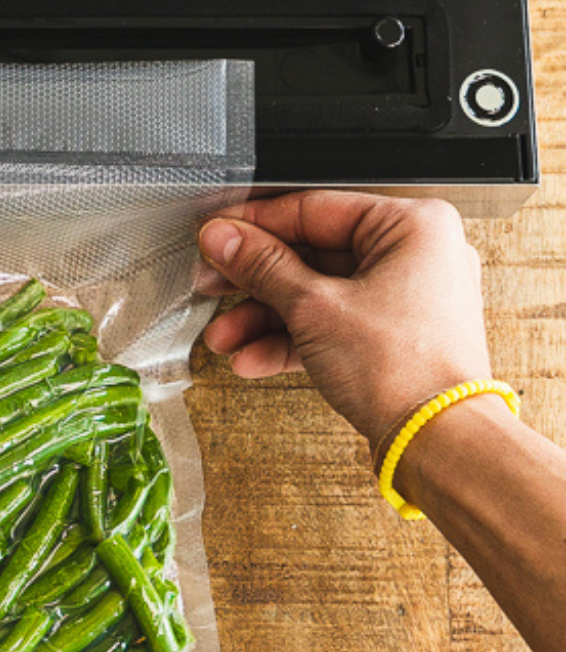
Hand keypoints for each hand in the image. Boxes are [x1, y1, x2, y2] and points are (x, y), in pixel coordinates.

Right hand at [195, 190, 492, 450]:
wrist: (438, 442)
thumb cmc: (405, 370)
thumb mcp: (313, 306)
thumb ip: (261, 265)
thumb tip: (224, 238)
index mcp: (412, 226)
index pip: (313, 209)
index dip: (254, 225)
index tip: (216, 236)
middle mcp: (415, 255)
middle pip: (311, 255)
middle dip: (253, 281)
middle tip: (213, 283)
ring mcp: (406, 299)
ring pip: (316, 294)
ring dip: (264, 318)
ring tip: (226, 337)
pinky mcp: (393, 337)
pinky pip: (332, 325)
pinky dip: (292, 340)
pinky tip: (252, 356)